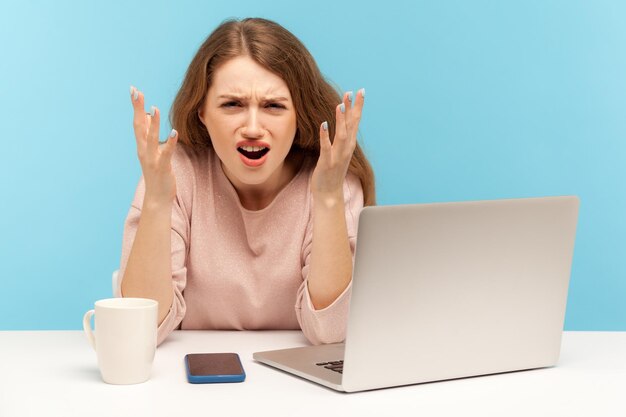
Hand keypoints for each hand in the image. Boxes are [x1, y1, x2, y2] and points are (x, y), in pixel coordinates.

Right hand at [130, 86, 178, 206]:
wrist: (156, 197)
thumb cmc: (156, 173)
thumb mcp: (152, 151)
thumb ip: (150, 134)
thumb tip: (149, 116)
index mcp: (142, 146)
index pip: (138, 122)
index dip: (136, 106)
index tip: (134, 90)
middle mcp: (143, 150)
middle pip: (139, 126)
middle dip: (138, 109)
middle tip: (136, 92)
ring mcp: (151, 159)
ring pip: (151, 138)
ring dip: (154, 124)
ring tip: (155, 108)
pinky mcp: (162, 167)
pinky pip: (166, 152)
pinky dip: (169, 142)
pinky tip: (174, 132)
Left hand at [311, 89, 364, 202]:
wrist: (329, 194)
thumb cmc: (332, 171)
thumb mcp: (339, 151)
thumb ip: (341, 137)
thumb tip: (343, 122)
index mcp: (349, 144)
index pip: (356, 122)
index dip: (358, 106)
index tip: (361, 91)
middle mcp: (346, 149)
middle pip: (351, 125)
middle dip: (352, 109)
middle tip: (353, 92)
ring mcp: (338, 156)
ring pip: (342, 135)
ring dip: (341, 120)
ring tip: (340, 105)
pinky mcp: (327, 163)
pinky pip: (327, 148)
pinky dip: (326, 136)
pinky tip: (324, 124)